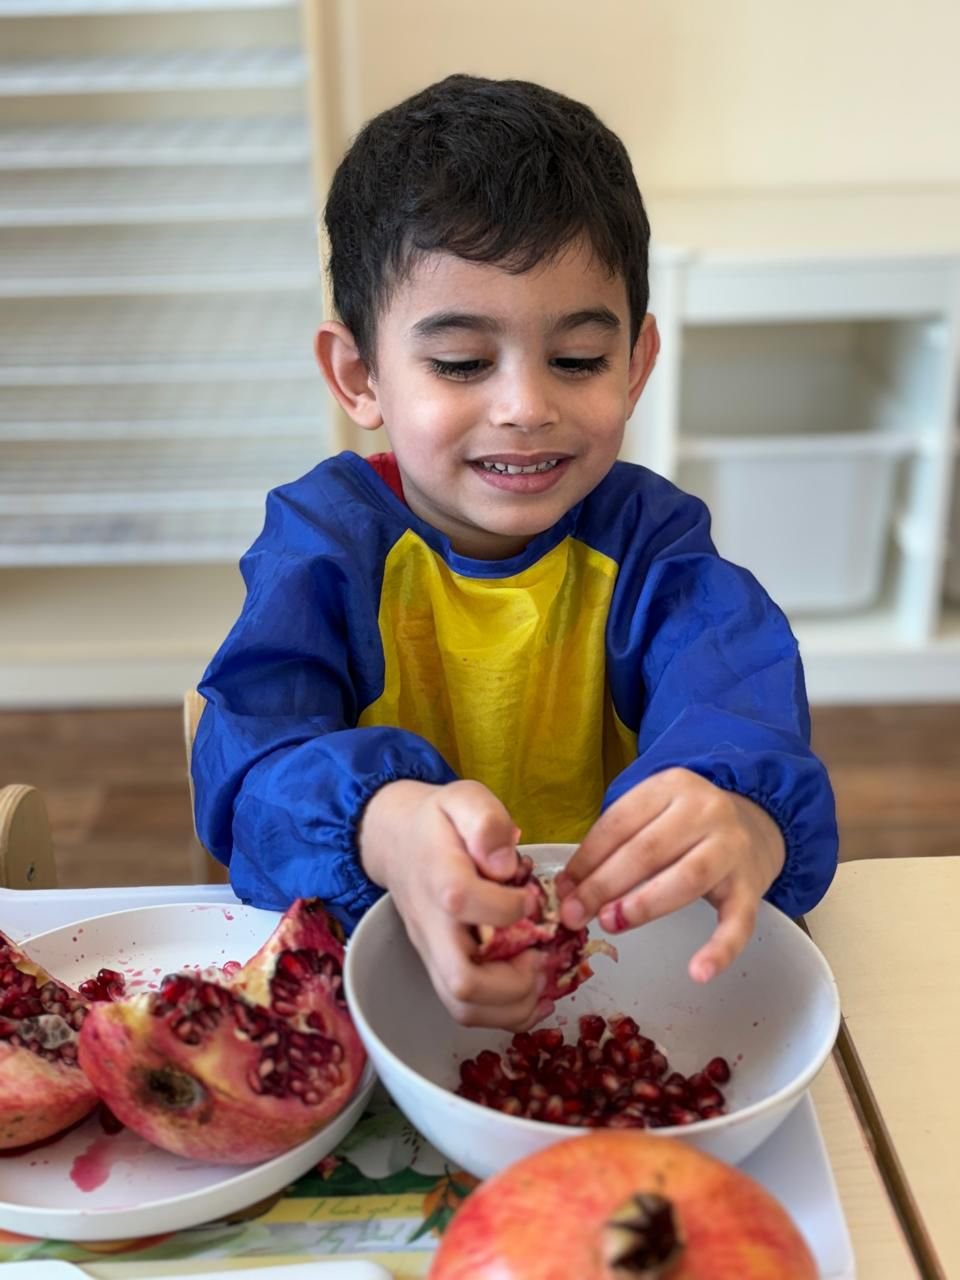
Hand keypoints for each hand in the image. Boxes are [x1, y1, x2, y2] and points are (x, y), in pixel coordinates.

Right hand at [359, 778, 551, 1029]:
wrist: (397, 840)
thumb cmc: (440, 821)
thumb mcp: (465, 798)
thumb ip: (486, 821)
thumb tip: (504, 862)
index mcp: (439, 877)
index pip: (465, 901)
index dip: (509, 907)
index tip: (531, 898)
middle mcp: (432, 925)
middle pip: (461, 979)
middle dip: (514, 981)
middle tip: (542, 957)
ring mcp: (433, 952)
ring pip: (463, 1006)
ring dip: (513, 1006)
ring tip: (543, 978)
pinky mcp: (440, 967)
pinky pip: (466, 1010)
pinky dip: (505, 1013)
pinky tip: (534, 993)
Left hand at [555, 768, 784, 982]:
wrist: (756, 823)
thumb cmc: (685, 825)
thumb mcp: (650, 817)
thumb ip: (612, 845)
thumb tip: (568, 889)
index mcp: (671, 786)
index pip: (619, 823)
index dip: (586, 859)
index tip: (563, 889)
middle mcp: (705, 810)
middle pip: (647, 851)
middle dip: (604, 885)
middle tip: (574, 915)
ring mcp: (731, 847)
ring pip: (687, 878)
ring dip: (644, 905)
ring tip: (610, 924)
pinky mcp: (750, 886)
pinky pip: (738, 921)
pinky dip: (720, 949)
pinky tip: (699, 972)